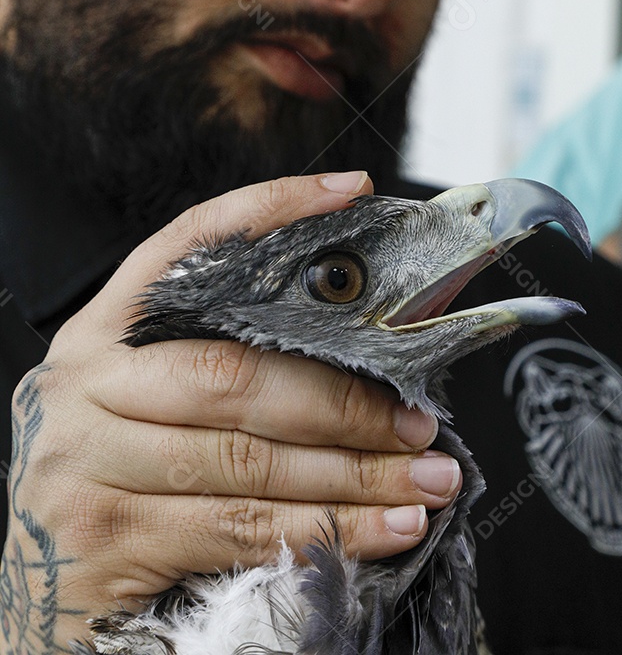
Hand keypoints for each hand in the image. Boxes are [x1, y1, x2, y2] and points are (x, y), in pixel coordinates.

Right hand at [1, 173, 456, 653]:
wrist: (36, 588)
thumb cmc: (116, 478)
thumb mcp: (151, 404)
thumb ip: (224, 367)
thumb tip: (357, 353)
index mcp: (106, 331)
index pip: (190, 243)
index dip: (270, 209)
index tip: (348, 193)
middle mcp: (89, 382)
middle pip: (235, 375)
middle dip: (343, 401)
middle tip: (417, 418)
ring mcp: (88, 459)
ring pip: (249, 460)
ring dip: (354, 475)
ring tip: (423, 479)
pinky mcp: (107, 536)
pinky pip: (239, 529)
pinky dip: (325, 532)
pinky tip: (383, 532)